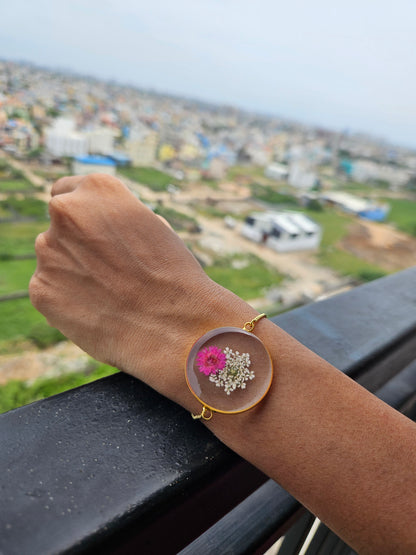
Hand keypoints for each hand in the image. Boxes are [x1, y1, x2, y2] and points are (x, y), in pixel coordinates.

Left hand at [30, 174, 254, 403]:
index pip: (67, 189)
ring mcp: (48, 250)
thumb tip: (97, 225)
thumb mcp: (151, 227)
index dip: (82, 213)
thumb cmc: (172, 275)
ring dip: (70, 269)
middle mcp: (66, 211)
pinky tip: (96, 310)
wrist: (172, 325)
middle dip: (75, 241)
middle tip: (104, 267)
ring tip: (107, 293)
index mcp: (97, 188)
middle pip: (59, 223)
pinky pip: (48, 288)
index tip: (91, 231)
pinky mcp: (40, 288)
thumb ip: (115, 219)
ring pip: (53, 257)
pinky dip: (65, 298)